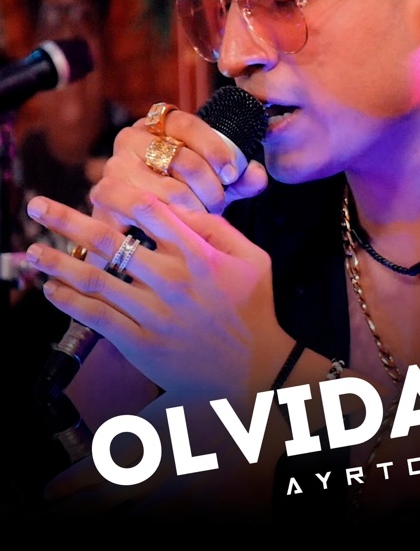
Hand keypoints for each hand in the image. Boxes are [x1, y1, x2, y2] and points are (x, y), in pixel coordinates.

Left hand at [26, 181, 291, 397]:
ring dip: (57, 262)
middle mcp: (171, 279)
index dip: (117, 193)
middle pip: (109, 240)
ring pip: (94, 279)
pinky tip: (52, 290)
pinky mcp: (141, 343)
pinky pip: (96, 318)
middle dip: (67, 220)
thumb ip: (219, 229)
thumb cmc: (254, 307)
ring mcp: (153, 312)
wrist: (254, 368)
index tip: (97, 186)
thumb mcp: (253, 258)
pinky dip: (70, 302)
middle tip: (36, 206)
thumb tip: (181, 207)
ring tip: (31, 251)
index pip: (149, 210)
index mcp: (198, 254)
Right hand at [104, 109, 266, 215]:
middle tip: (218, 206)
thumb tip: (257, 176)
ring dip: (193, 211)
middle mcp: (131, 138)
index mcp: (160, 123)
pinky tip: (179, 232)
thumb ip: (242, 177)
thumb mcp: (218, 181)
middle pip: (183, 160)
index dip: (217, 150)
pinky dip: (166, 224)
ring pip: (167, 190)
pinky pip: (142, 211)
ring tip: (202, 220)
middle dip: (210, 189)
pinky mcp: (103, 197)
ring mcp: (113, 167)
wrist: (145, 223)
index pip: (190, 126)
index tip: (232, 175)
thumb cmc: (189, 194)